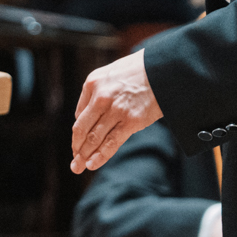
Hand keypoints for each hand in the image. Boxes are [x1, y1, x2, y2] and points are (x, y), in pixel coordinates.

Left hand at [72, 50, 161, 172]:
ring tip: (78, 167)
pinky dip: (100, 156)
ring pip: (94, 138)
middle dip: (76, 148)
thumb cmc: (138, 71)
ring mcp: (115, 110)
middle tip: (73, 162)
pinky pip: (111, 143)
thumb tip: (85, 115)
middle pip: (82, 129)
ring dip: (84, 155)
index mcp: (92, 83)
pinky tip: (93, 164)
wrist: (163, 69)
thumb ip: (97, 91)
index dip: (79, 133)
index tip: (78, 144)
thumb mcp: (111, 73)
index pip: (80, 115)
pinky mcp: (131, 121)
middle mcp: (100, 97)